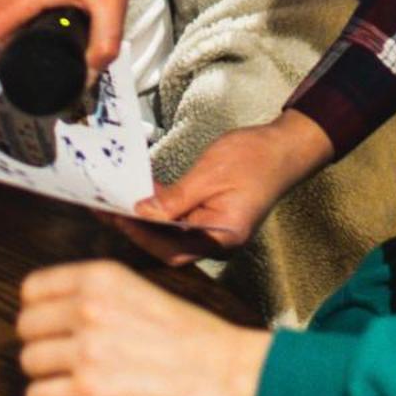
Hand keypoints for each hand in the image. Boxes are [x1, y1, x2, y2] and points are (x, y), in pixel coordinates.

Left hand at [17, 259, 270, 395]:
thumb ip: (94, 293)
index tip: (53, 324)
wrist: (222, 371)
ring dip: (48, 374)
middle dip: (43, 343)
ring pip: (29, 363)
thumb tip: (51, 310)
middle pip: (25, 327)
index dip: (40, 310)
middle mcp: (88, 308)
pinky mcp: (88, 392)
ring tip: (77, 378)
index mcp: (101, 277)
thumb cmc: (188, 333)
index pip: (32, 289)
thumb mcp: (138, 289)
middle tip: (67, 356)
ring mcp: (86, 350)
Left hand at [114, 111, 333, 264]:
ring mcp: (216, 232)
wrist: (286, 147)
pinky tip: (145, 197)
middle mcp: (218, 241)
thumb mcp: (210, 173)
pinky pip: (182, 222)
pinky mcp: (213, 219)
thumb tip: (142, 214)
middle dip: (137, 231)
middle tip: (109, 211)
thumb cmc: (256, 158)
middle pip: (168, 247)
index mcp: (223, 237)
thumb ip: (175, 199)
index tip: (117, 218)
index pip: (172, 247)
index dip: (141, 235)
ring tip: (119, 202)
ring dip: (146, 220)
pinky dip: (162, 212)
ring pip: (172, 235)